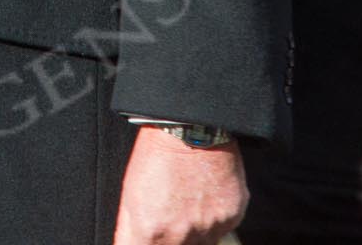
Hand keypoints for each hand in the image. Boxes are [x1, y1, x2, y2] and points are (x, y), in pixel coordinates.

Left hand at [114, 126, 246, 244]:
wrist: (192, 126)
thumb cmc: (156, 155)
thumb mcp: (130, 193)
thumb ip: (130, 230)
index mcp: (150, 230)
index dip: (146, 242)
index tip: (150, 234)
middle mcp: (181, 235)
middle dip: (170, 239)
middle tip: (170, 215)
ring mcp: (208, 228)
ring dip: (194, 233)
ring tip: (187, 203)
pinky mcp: (231, 216)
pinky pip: (222, 228)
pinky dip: (214, 218)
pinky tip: (205, 195)